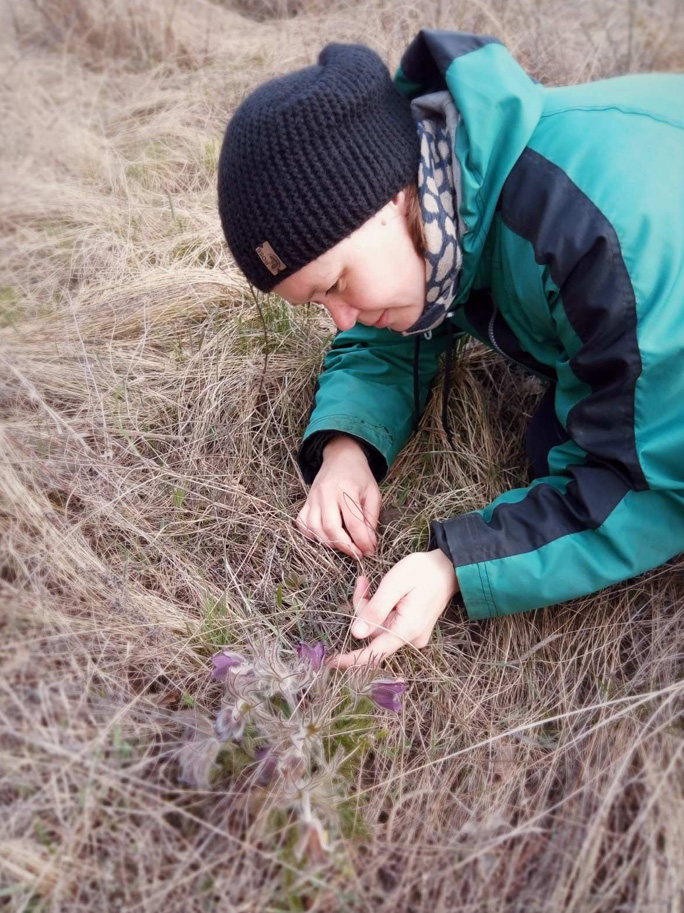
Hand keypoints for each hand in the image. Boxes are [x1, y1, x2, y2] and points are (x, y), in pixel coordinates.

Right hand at [295, 435, 380, 560]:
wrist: (341, 457)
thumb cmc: (359, 477)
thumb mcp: (373, 493)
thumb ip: (371, 518)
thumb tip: (369, 544)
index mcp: (346, 489)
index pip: (353, 522)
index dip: (362, 541)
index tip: (369, 551)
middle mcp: (326, 494)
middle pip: (331, 528)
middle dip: (345, 546)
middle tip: (357, 553)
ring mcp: (313, 498)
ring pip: (315, 529)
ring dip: (329, 543)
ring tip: (344, 545)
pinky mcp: (305, 502)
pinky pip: (302, 524)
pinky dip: (311, 535)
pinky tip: (325, 537)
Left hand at [327, 550, 459, 668]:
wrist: (448, 568)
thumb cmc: (422, 572)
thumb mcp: (395, 584)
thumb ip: (375, 609)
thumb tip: (356, 634)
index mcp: (406, 630)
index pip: (374, 653)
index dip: (351, 659)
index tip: (332, 662)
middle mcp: (410, 638)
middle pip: (373, 634)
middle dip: (361, 611)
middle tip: (362, 583)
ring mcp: (412, 635)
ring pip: (378, 628)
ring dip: (369, 608)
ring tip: (368, 583)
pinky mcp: (411, 629)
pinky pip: (387, 624)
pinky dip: (378, 610)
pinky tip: (379, 592)